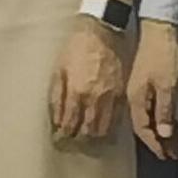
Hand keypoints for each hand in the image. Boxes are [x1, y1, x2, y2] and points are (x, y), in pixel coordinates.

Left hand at [51, 19, 127, 142]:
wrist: (101, 32)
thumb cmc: (76, 47)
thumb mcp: (59, 68)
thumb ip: (56, 95)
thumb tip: (55, 118)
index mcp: (76, 92)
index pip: (69, 123)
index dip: (63, 135)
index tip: (58, 141)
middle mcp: (94, 99)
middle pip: (87, 131)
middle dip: (78, 140)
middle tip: (71, 144)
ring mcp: (110, 98)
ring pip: (103, 129)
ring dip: (93, 138)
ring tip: (85, 140)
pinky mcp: (121, 95)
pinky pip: (116, 119)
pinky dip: (108, 129)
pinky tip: (102, 130)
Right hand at [129, 20, 177, 157]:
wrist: (159, 29)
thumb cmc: (164, 56)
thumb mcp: (167, 85)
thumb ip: (164, 110)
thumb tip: (162, 135)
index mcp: (137, 98)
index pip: (143, 129)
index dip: (154, 144)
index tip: (166, 156)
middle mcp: (134, 96)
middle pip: (144, 125)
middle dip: (158, 141)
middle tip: (172, 154)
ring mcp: (139, 89)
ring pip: (148, 116)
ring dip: (160, 131)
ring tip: (174, 143)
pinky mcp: (146, 83)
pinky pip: (151, 107)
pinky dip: (160, 118)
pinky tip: (169, 122)